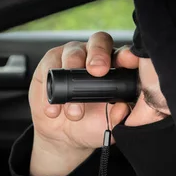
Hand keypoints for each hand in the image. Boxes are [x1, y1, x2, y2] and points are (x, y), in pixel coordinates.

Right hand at [29, 32, 138, 175]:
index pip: (123, 51)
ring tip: (73, 112)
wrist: (63, 134)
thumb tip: (123, 107)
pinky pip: (49, 67)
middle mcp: (94, 55)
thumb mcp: (110, 124)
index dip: (125, 54)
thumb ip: (120, 116)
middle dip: (98, 55)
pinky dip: (50, 89)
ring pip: (72, 54)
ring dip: (71, 80)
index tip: (126, 62)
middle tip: (97, 71)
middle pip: (98, 41)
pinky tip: (53, 110)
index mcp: (115, 66)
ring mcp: (71, 56)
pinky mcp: (49, 63)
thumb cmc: (91, 124)